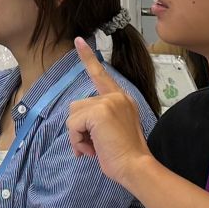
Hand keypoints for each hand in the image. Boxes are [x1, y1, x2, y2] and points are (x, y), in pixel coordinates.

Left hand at [66, 38, 153, 187]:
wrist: (135, 167)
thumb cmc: (124, 156)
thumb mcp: (112, 130)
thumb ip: (99, 119)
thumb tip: (77, 124)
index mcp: (121, 99)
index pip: (101, 75)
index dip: (88, 57)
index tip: (79, 41)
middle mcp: (116, 96)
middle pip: (77, 106)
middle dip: (79, 129)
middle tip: (95, 145)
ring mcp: (108, 102)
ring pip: (73, 115)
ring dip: (78, 136)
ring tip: (95, 148)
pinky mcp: (99, 112)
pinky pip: (73, 125)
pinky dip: (77, 141)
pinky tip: (92, 150)